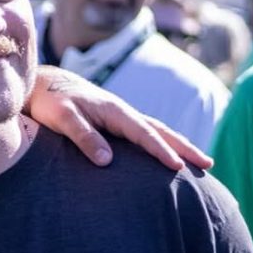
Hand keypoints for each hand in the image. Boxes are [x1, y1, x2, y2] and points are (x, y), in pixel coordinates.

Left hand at [26, 66, 212, 170]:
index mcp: (115, 111)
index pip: (145, 133)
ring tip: (199, 162)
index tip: (179, 167)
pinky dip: (161, 143)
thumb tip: (107, 161)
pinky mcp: (114, 123)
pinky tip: (167, 155)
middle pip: (161, 130)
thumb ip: (84, 136)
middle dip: (185, 147)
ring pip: (156, 131)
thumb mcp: (63, 118)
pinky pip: (145, 134)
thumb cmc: (51, 101)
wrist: (44, 85)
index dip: (162, 151)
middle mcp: (123, 113)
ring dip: (178, 145)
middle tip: (208, 164)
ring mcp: (121, 117)